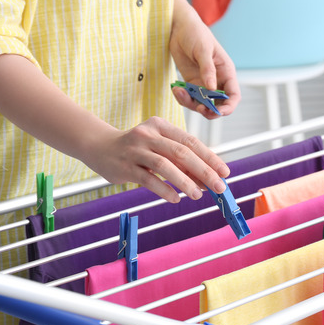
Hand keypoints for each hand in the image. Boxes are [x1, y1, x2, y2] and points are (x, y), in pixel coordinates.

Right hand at [81, 117, 229, 202]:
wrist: (99, 147)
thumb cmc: (137, 149)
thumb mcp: (159, 147)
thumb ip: (180, 160)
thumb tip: (207, 180)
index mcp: (161, 126)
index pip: (191, 142)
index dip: (210, 158)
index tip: (224, 172)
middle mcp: (148, 135)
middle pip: (182, 153)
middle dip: (204, 171)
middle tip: (218, 187)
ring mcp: (135, 150)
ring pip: (165, 166)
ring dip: (185, 182)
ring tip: (197, 195)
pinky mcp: (125, 166)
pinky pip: (148, 179)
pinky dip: (164, 189)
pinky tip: (175, 199)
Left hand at [170, 0, 240, 118]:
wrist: (178, 27)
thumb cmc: (195, 33)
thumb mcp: (203, 50)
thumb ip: (207, 70)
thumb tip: (212, 89)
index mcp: (226, 72)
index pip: (233, 95)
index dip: (229, 107)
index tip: (218, 112)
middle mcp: (217, 79)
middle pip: (218, 104)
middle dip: (209, 110)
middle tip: (197, 108)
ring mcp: (203, 82)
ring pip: (202, 103)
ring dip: (191, 103)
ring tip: (179, 93)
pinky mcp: (190, 82)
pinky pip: (189, 96)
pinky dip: (183, 97)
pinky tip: (176, 89)